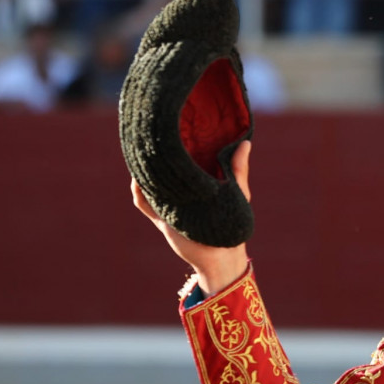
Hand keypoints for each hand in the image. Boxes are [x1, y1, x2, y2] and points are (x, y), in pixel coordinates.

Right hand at [131, 140, 251, 295]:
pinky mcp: (163, 219)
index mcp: (199, 181)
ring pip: (151, 184)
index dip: (178, 144)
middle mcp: (182, 190)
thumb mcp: (238, 193)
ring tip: (140, 153)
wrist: (221, 257)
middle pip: (164, 170)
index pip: (185, 158)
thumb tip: (245, 142)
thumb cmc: (234, 222)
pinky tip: (138, 179)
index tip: (172, 125)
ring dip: (144, 171)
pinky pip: (145, 204)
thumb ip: (237, 170)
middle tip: (150, 135)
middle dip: (156, 155)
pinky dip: (139, 192)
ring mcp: (170, 204)